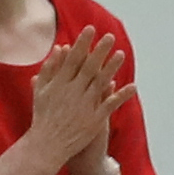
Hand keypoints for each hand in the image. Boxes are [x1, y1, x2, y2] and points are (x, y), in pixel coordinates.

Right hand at [15, 25, 124, 174]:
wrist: (46, 145)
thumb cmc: (43, 115)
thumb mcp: (41, 89)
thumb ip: (50, 68)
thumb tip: (61, 47)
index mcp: (59, 84)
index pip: (73, 59)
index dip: (83, 43)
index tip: (91, 29)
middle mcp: (73, 92)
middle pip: (89, 67)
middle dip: (100, 51)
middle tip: (110, 37)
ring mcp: (85, 106)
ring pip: (101, 83)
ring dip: (112, 68)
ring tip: (121, 54)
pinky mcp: (94, 120)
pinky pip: (110, 105)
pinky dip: (121, 95)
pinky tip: (132, 86)